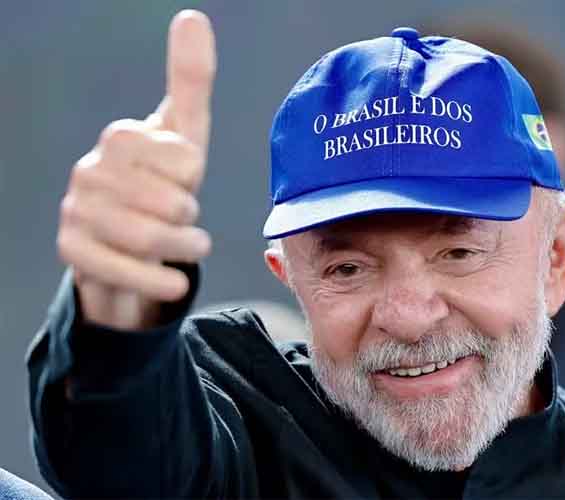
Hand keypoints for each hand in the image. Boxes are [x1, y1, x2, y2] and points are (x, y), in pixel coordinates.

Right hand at [56, 10, 215, 329]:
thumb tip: (194, 17)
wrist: (129, 242)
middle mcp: (90, 171)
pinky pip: (126, 272)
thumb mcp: (184, 135)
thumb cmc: (162, 181)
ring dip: (186, 250)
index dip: (195, 175)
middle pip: (173, 204)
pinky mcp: (73, 254)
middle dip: (191, 217)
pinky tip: (175, 281)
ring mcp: (77, 213)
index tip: (183, 178)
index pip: (187, 160)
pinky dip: (161, 281)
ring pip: (153, 239)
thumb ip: (190, 80)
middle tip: (183, 217)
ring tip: (191, 246)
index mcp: (120, 138)